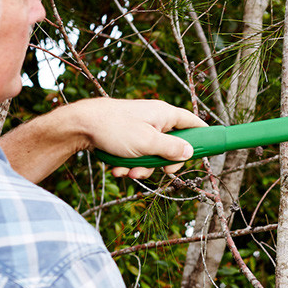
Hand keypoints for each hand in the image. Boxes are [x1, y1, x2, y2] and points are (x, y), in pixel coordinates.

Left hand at [66, 98, 202, 178]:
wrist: (79, 125)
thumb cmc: (114, 128)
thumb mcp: (148, 143)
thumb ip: (172, 149)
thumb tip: (190, 153)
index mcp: (164, 114)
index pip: (193, 123)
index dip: (202, 137)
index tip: (208, 150)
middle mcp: (154, 120)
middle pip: (172, 145)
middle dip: (164, 163)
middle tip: (160, 172)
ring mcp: (140, 128)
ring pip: (152, 154)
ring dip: (143, 167)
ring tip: (129, 171)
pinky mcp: (127, 137)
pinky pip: (137, 154)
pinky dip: (130, 164)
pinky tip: (118, 168)